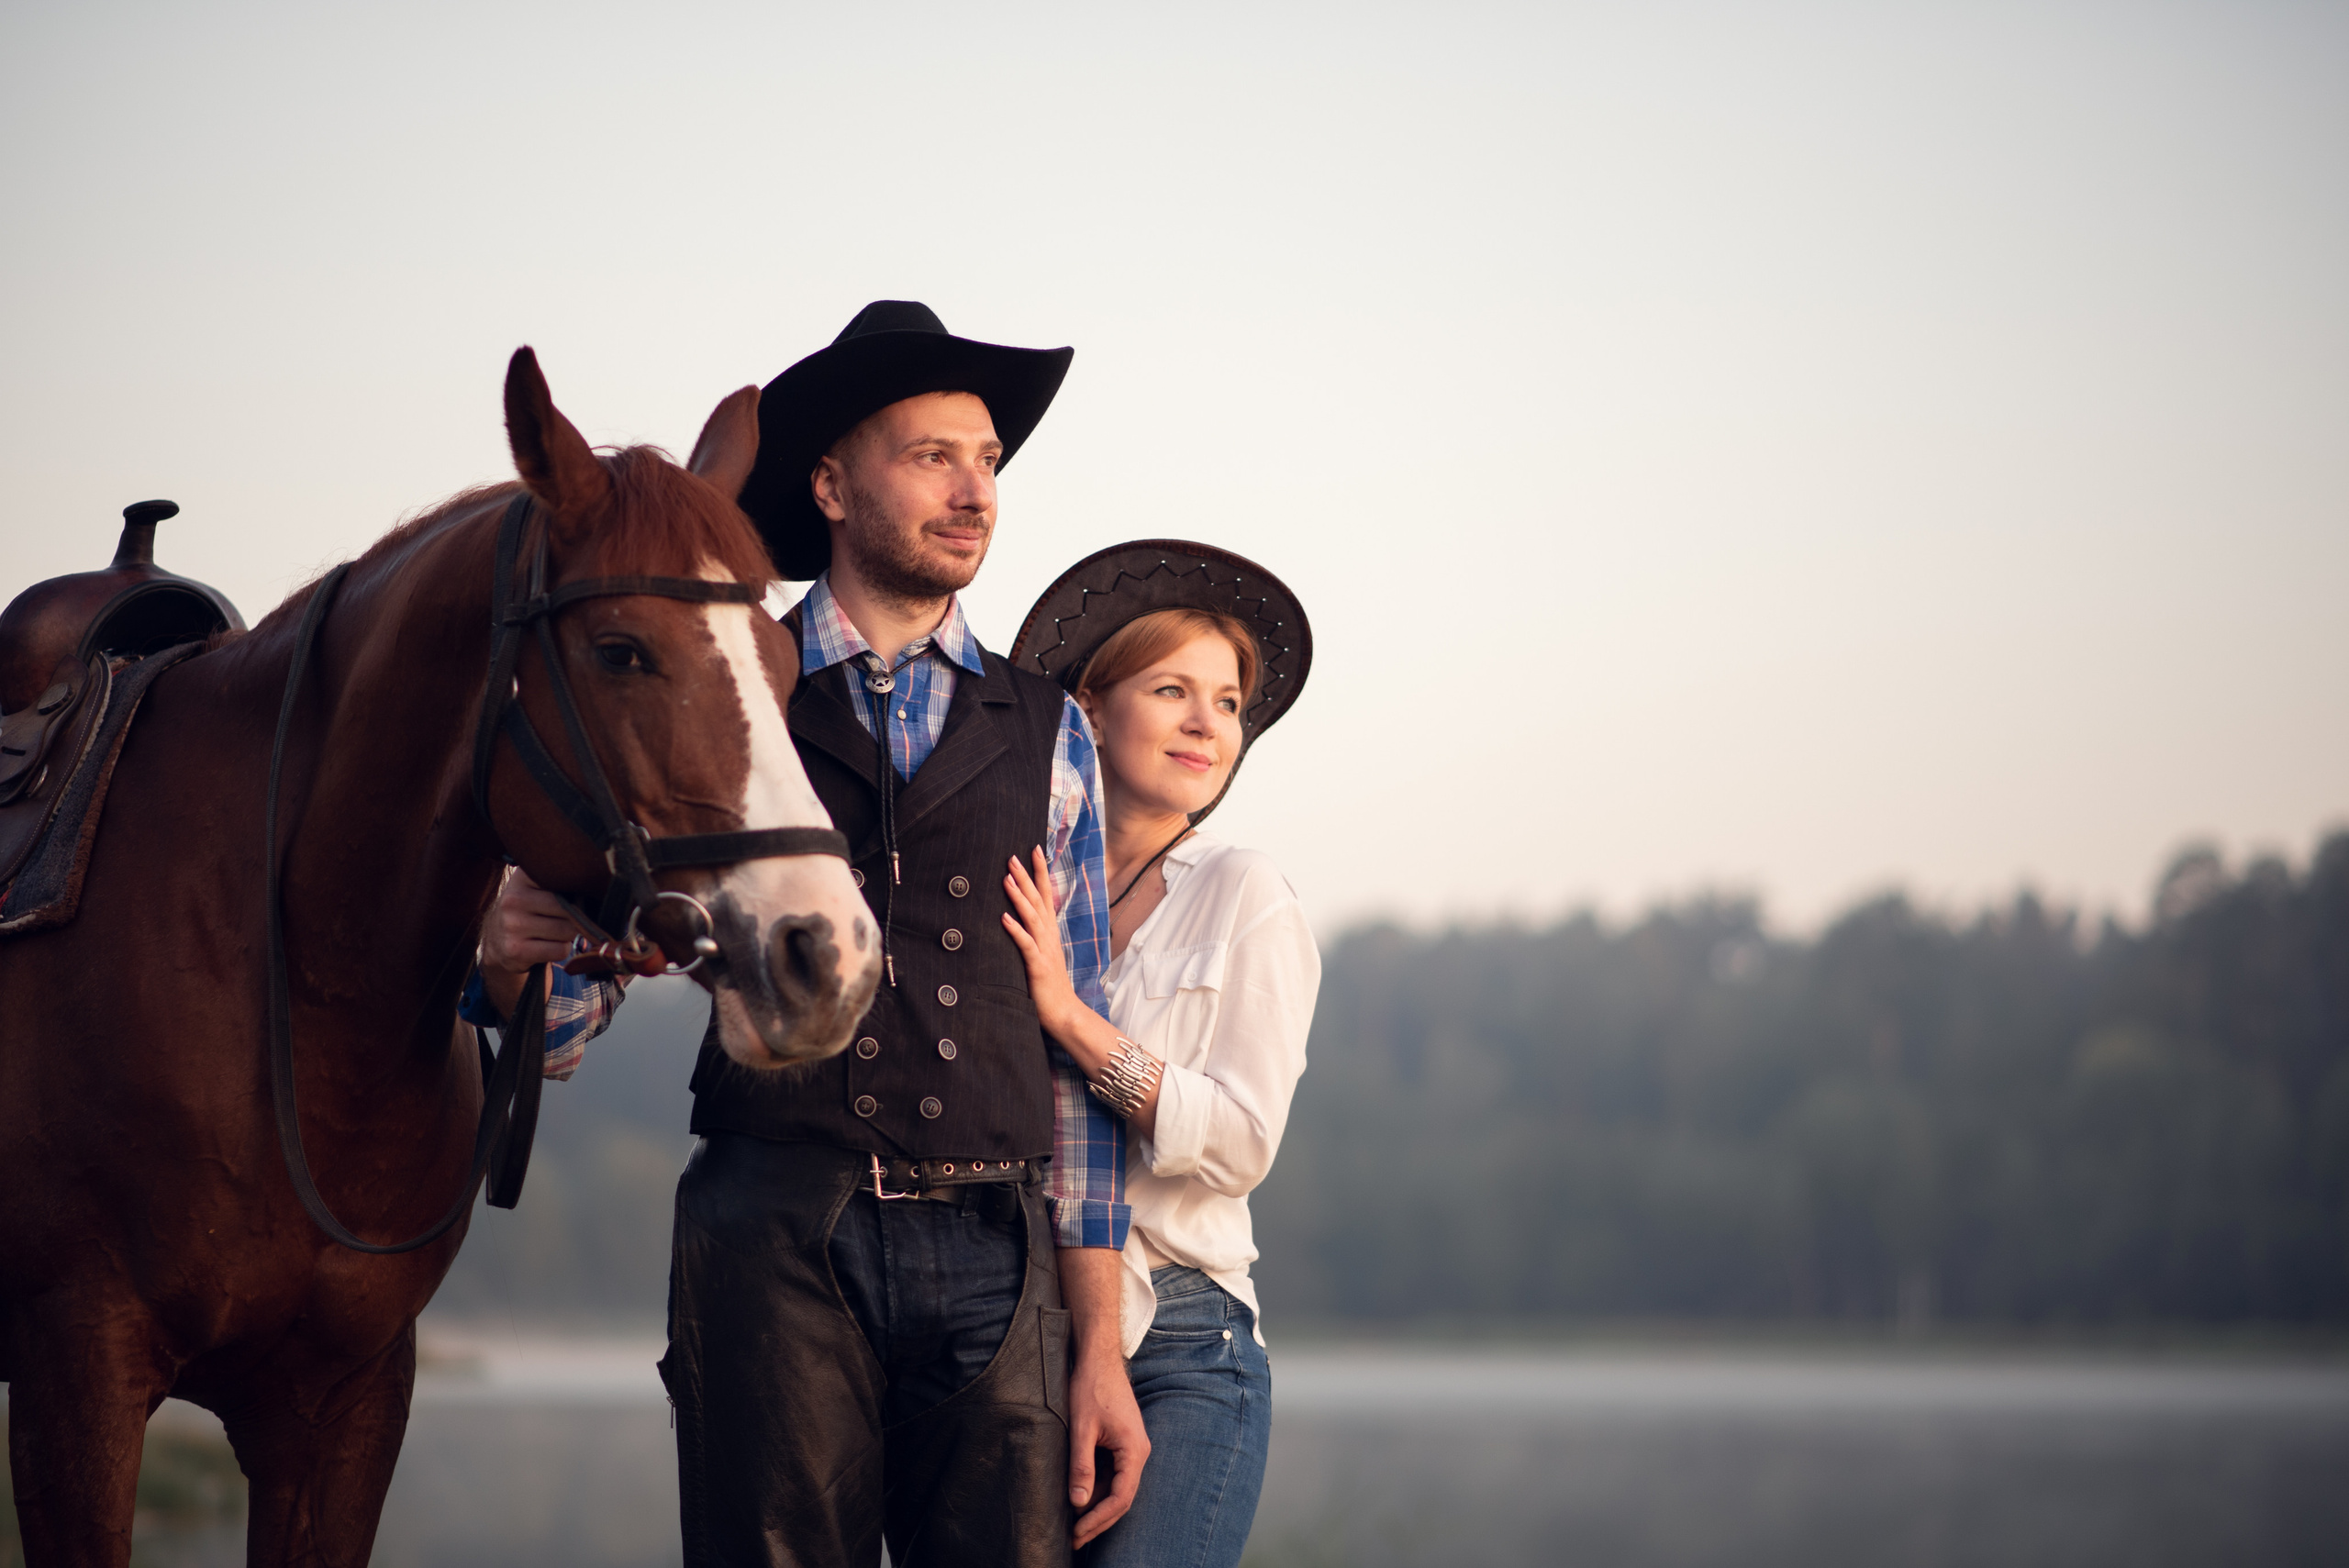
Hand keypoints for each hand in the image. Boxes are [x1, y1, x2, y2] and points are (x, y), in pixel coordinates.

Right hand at [477, 866, 582, 1019]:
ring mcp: (513, 925)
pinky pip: (559, 950)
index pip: (563, 879)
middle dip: (576, 917)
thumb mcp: (536, 887)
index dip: (579, 887)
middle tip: (570, 918)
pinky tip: (549, 944)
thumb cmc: (529, 910)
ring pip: (567, 931)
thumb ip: (561, 880)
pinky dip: (562, 950)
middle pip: (569, 909)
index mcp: (522, 878)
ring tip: (557, 930)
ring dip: (570, 935)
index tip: (583, 890)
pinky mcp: (516, 950)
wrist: (496, 940)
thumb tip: (602, 888)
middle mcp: (513, 899)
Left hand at [1002, 847, 1077, 1038]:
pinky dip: (1016, 930)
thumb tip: (1021, 920)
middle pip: (1039, 900)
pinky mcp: (1038, 966)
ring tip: (1006, 878)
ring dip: (1019, 897)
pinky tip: (1004, 918)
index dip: (1040, 873)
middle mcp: (1049, 937)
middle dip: (1027, 876)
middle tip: (1014, 856)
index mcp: (1050, 933)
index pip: (1046, 896)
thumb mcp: (1042, 957)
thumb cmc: (1050, 988)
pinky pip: (1026, 945)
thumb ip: (1034, 938)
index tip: (1034, 851)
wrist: (1065, 1013)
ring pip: (1032, 917)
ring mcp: (1045, 951)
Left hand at [1067, 1339, 1148, 1548]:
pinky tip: (1079, 1498)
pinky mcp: (1121, 1443)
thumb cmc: (1091, 1388)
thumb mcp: (1081, 1428)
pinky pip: (1112, 1474)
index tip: (1078, 1532)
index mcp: (1134, 1450)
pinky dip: (1097, 1488)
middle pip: (1121, 1498)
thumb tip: (1078, 1501)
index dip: (1099, 1519)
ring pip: (1117, 1487)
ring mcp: (1131, 1448)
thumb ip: (1081, 1465)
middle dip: (1098, 1520)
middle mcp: (1138, 1452)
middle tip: (1074, 1539)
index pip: (1121, 1497)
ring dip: (1096, 1506)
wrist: (1098, 1358)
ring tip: (1073, 1525)